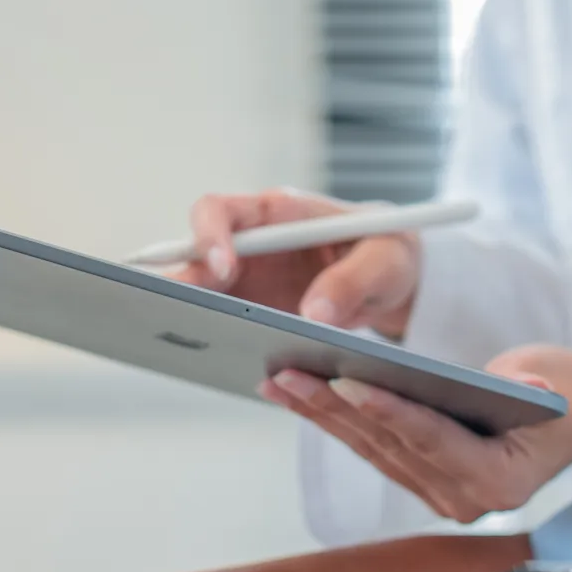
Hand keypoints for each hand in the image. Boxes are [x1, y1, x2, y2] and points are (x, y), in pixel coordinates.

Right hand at [172, 188, 419, 338]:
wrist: (391, 276)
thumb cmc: (387, 253)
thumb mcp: (385, 262)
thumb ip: (353, 282)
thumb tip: (314, 315)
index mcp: (280, 213)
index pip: (221, 211)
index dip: (210, 236)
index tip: (223, 269)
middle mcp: (253, 242)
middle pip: (194, 257)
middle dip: (182, 284)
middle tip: (179, 316)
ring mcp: (249, 278)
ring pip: (200, 294)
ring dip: (189, 316)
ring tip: (190, 344)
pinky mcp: (253, 309)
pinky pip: (220, 322)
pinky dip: (213, 339)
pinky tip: (219, 360)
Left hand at [261, 345, 571, 521]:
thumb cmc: (565, 393)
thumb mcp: (549, 380)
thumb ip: (526, 386)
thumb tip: (513, 385)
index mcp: (501, 481)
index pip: (433, 439)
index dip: (388, 409)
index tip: (344, 379)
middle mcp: (467, 501)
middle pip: (389, 446)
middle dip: (334, 406)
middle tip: (287, 372)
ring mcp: (443, 498)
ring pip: (371, 450)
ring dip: (321, 413)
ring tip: (277, 379)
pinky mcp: (424, 484)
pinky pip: (373, 449)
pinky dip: (337, 419)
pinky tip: (298, 394)